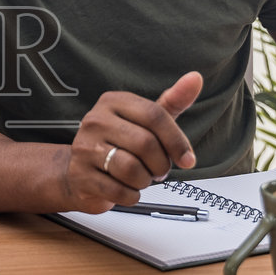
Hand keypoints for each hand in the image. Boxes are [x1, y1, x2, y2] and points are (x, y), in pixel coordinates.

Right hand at [59, 72, 203, 213]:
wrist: (80, 173)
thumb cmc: (120, 144)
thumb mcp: (146, 121)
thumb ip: (172, 102)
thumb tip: (195, 79)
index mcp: (113, 102)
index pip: (154, 115)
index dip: (177, 140)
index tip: (187, 158)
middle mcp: (95, 120)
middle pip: (145, 144)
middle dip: (161, 164)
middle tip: (159, 170)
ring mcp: (84, 147)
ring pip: (131, 169)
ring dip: (145, 181)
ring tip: (140, 178)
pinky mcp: (80, 175)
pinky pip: (119, 191)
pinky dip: (131, 195)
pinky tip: (126, 189)